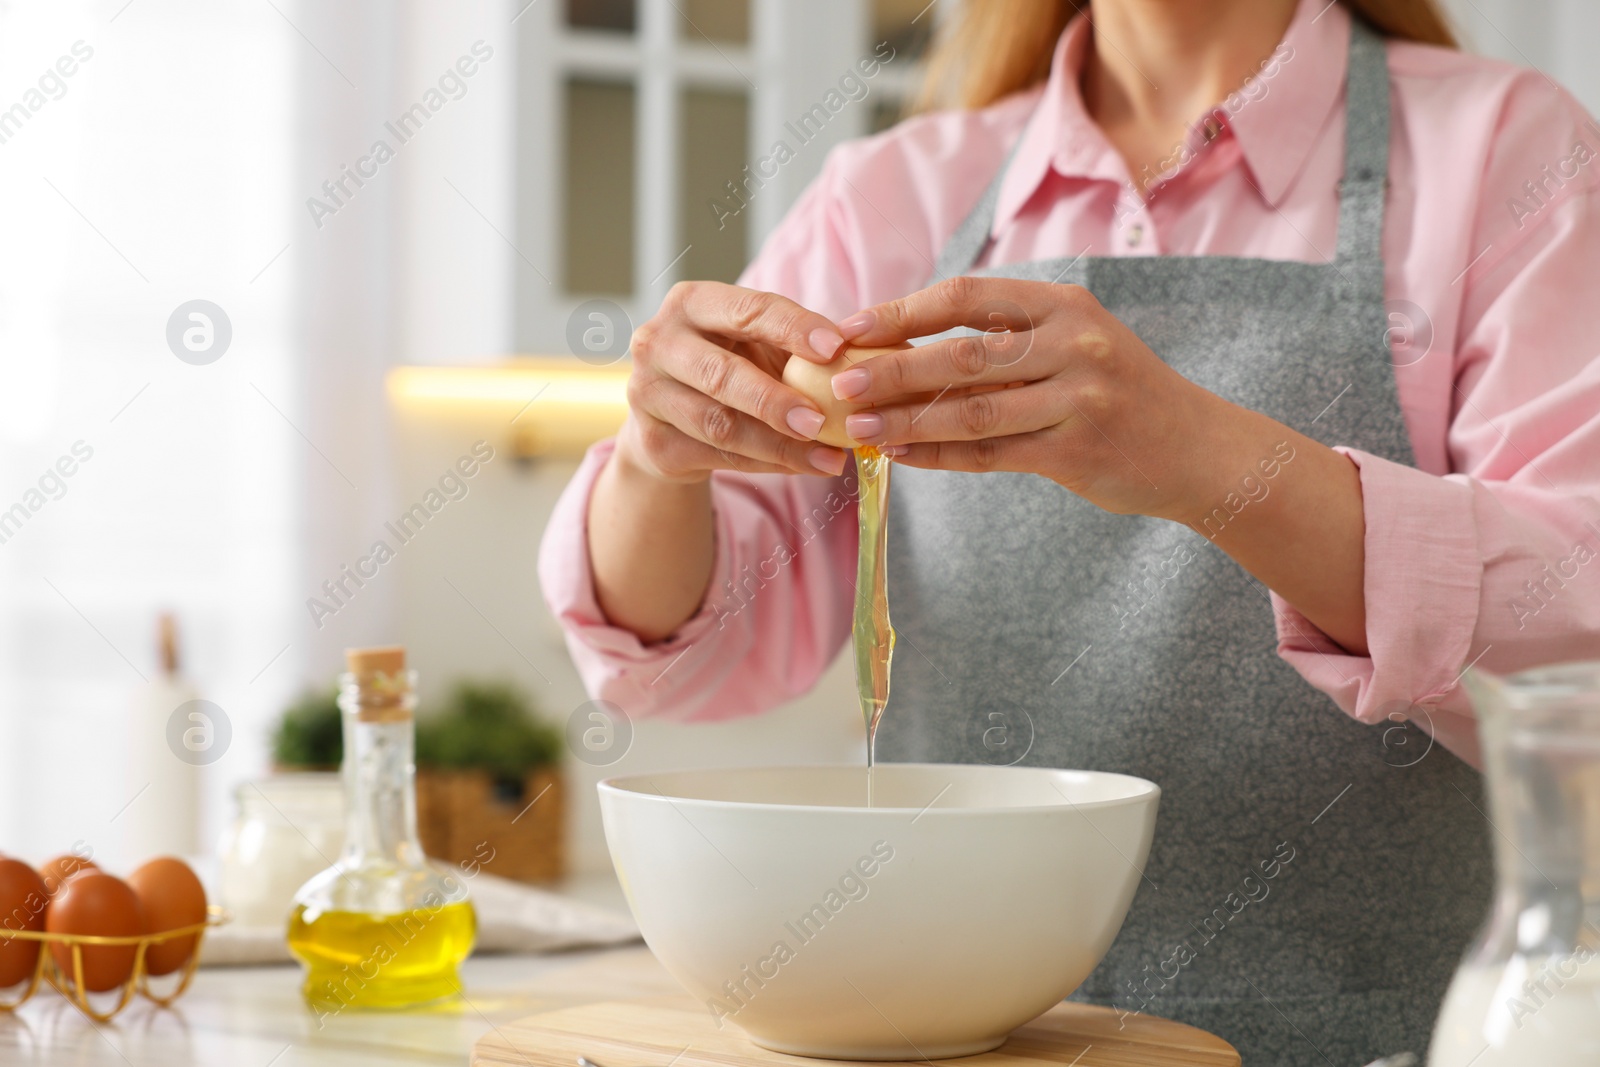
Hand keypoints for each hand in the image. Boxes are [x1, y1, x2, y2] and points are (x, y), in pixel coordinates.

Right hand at [616, 281, 850, 483]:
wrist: (671, 419)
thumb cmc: (728, 366)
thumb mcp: (755, 344)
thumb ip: (794, 346)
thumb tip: (860, 354)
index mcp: (691, 302)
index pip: (748, 310)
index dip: (793, 328)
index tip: (838, 347)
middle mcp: (658, 342)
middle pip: (721, 374)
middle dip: (775, 400)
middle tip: (821, 420)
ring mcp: (647, 394)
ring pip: (720, 424)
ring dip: (779, 445)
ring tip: (828, 457)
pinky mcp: (653, 441)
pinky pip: (719, 456)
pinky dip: (768, 465)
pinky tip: (803, 467)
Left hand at [832, 275, 1373, 653]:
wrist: (1198, 449)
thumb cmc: (1120, 391)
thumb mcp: (1076, 341)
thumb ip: (1006, 338)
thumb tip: (905, 342)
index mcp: (1063, 304)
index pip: (967, 299)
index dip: (903, 312)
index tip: (850, 328)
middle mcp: (1073, 345)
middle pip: (961, 355)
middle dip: (891, 370)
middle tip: (838, 383)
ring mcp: (1078, 400)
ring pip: (971, 411)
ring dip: (906, 421)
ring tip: (856, 429)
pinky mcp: (1076, 452)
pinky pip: (992, 456)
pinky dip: (940, 457)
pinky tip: (901, 457)